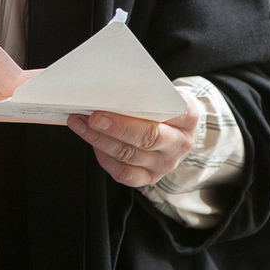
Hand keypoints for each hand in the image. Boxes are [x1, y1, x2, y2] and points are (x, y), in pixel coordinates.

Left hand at [67, 88, 202, 189]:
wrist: (176, 126)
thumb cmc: (164, 104)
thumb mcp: (163, 93)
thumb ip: (145, 93)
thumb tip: (109, 91)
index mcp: (188, 117)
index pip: (164, 116)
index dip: (132, 115)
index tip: (105, 109)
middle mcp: (180, 144)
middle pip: (146, 139)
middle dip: (114, 128)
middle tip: (91, 118)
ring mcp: (165, 164)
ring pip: (129, 156)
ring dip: (100, 140)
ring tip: (80, 125)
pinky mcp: (150, 178)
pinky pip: (124, 174)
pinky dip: (105, 158)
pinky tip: (93, 143)